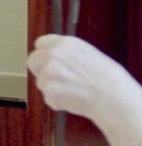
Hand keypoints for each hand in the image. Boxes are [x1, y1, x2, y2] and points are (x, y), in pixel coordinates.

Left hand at [27, 34, 141, 145]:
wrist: (112, 98)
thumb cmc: (108, 79)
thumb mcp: (88, 54)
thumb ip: (67, 54)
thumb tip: (55, 58)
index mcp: (65, 43)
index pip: (41, 43)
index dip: (44, 53)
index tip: (47, 61)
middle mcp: (53, 54)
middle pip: (33, 60)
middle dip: (40, 70)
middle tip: (54, 79)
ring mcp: (48, 71)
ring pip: (40, 81)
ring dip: (51, 88)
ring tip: (73, 91)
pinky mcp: (48, 89)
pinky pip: (47, 97)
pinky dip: (56, 101)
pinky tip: (72, 100)